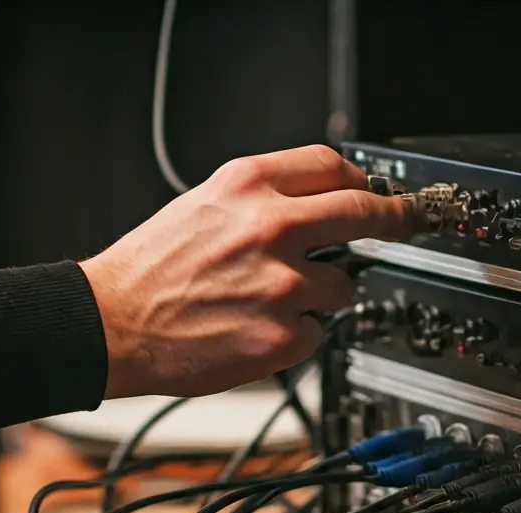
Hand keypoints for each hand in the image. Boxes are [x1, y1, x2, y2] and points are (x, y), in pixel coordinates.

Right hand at [79, 144, 413, 398]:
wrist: (113, 323)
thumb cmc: (152, 268)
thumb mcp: (204, 204)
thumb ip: (262, 198)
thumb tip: (319, 201)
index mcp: (248, 186)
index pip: (332, 167)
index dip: (363, 181)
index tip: (379, 191)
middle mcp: (271, 228)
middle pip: (363, 214)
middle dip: (395, 219)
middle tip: (407, 223)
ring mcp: (282, 285)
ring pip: (340, 286)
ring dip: (319, 296)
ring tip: (269, 302)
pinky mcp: (282, 337)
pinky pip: (316, 332)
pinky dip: (294, 336)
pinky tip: (254, 330)